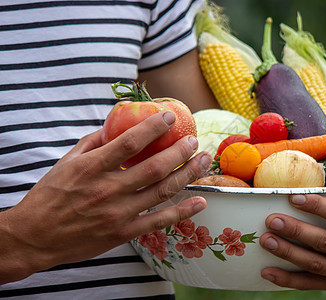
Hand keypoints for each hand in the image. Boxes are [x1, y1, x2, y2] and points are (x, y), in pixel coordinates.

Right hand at [0, 111, 211, 283]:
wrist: (35, 236)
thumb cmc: (50, 195)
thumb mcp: (67, 161)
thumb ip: (94, 141)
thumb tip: (117, 125)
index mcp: (92, 167)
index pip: (130, 141)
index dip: (154, 127)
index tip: (171, 116)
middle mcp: (108, 189)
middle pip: (155, 166)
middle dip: (180, 150)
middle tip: (193, 140)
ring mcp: (118, 213)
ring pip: (162, 191)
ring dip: (187, 174)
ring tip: (202, 161)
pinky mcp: (123, 232)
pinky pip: (159, 221)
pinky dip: (182, 211)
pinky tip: (200, 201)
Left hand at [259, 187, 325, 294]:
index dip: (317, 207)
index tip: (295, 198)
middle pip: (324, 242)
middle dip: (296, 231)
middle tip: (273, 220)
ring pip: (314, 264)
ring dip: (288, 253)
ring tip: (267, 241)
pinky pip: (312, 284)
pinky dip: (288, 280)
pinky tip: (268, 272)